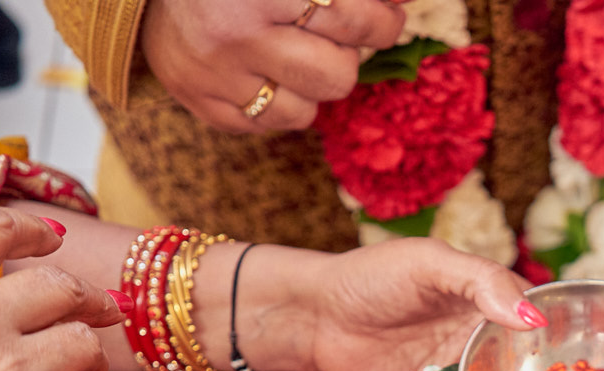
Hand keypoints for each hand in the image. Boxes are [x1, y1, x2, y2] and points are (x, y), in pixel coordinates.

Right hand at [138, 0, 403, 132]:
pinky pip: (268, 126)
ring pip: (307, 112)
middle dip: (345, 55)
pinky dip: (276, 102)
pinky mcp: (199, 102)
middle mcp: (234, 31)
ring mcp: (213, 73)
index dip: (383, 21)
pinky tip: (261, 69)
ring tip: (289, 50)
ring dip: (310, 85)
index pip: (356, 20)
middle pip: (338, 76)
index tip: (386, 17)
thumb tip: (404, 2)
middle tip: (332, 35)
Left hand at [234, 239, 546, 370]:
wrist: (316, 318)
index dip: (563, 333)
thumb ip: (482, 282)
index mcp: (487, 296)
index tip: (592, 356)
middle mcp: (480, 334)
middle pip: (527, 359)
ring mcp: (459, 368)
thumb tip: (533, 317)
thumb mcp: (430, 264)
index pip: (538, 315)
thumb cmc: (371, 277)